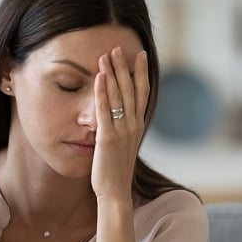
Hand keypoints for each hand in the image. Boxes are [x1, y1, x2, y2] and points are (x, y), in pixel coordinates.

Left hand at [91, 47, 148, 202]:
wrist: (115, 193)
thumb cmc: (116, 171)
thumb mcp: (124, 146)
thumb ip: (125, 130)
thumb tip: (123, 117)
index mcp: (138, 126)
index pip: (142, 93)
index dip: (141, 73)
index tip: (139, 55)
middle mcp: (133, 125)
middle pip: (130, 89)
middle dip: (124, 67)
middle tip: (118, 48)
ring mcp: (121, 131)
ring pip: (118, 96)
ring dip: (112, 73)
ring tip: (106, 55)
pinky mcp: (107, 137)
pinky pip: (104, 110)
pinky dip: (102, 91)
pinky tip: (98, 77)